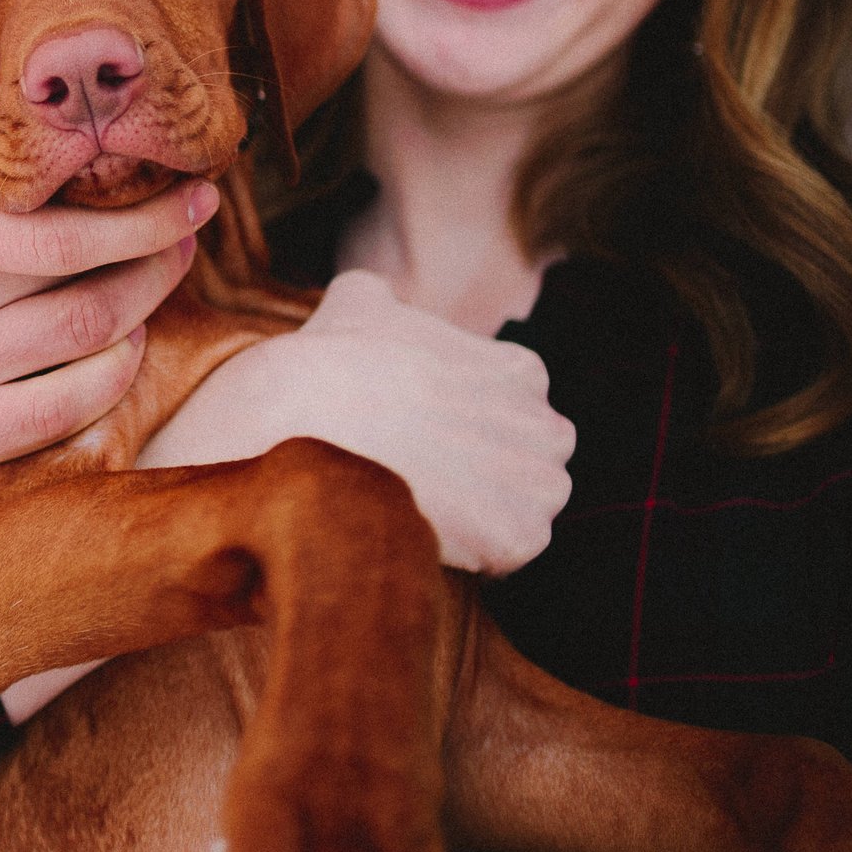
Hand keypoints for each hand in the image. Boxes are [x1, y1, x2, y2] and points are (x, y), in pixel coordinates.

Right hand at [0, 60, 214, 476]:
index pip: (45, 229)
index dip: (133, 216)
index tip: (188, 190)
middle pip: (77, 285)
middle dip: (154, 252)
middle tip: (189, 222)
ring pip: (77, 344)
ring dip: (143, 305)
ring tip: (167, 268)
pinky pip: (52, 416)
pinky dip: (108, 377)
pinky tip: (125, 339)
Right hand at [136, 270, 574, 573]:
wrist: (305, 423)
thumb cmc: (328, 363)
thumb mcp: (358, 301)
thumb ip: (384, 298)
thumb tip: (371, 297)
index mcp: (522, 373)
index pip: (515, 413)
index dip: (468, 429)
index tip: (423, 437)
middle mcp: (546, 427)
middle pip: (533, 463)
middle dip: (492, 473)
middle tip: (427, 479)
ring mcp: (538, 485)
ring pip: (527, 511)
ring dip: (488, 516)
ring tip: (426, 508)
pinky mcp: (519, 538)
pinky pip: (508, 554)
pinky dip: (474, 554)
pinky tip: (428, 532)